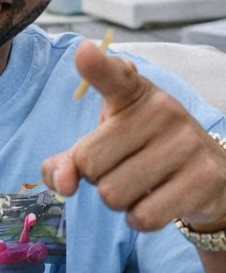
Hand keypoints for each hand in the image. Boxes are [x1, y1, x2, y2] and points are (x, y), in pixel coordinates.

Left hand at [41, 40, 225, 231]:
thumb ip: (70, 161)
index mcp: (135, 95)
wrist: (210, 176)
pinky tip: (157, 202)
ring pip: (113, 195)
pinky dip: (140, 219)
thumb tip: (63, 182)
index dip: (97, 67)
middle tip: (126, 168)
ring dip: (119, 203)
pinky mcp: (201, 178)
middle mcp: (162, 111)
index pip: (115, 78)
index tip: (83, 53)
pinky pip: (143, 216)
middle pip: (90, 165)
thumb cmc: (145, 154)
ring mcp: (185, 143)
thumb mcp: (105, 147)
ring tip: (144, 185)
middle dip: (97, 180)